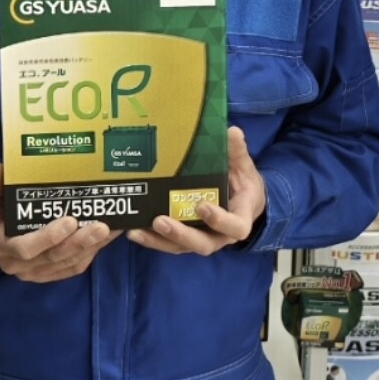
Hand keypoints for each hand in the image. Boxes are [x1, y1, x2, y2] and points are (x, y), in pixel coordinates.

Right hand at [0, 162, 115, 282]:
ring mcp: (37, 272)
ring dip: (91, 247)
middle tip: (102, 226)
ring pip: (68, 263)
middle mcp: (20, 265)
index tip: (69, 221)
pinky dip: (92, 253)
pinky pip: (74, 267)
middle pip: (53, 257)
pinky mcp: (51, 273)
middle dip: (79, 242)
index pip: (25, 248)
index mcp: (2, 245)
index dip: (48, 237)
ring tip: (112, 229)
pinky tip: (108, 238)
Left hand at [126, 127, 265, 257]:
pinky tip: (135, 231)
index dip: (220, 221)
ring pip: (182, 247)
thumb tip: (232, 132)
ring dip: (159, 241)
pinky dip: (153, 240)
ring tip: (138, 230)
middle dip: (181, 234)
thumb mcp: (243, 166)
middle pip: (203, 244)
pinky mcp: (187, 239)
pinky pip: (170, 244)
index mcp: (240, 217)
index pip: (235, 227)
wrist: (243, 200)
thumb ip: (237, 152)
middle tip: (160, 222)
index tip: (202, 205)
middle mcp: (221, 235)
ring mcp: (203, 238)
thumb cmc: (243, 183)